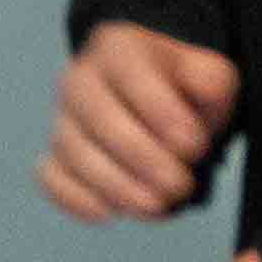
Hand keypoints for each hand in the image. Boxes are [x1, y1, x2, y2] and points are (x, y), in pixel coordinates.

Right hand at [38, 23, 236, 224]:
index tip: (195, 145)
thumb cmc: (179, 87)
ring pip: (75, 153)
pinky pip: (51, 178)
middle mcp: (80, 81)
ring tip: (155, 205)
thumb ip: (210, 83)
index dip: (163, 114)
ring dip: (116, 185)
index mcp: (119, 49)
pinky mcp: (54, 156)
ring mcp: (62, 121)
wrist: (152, 95)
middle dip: (142, 158)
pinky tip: (108, 212)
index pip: (134, 78)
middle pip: (100, 119)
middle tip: (179, 184)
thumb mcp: (208, 71)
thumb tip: (198, 107)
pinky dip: (74, 198)